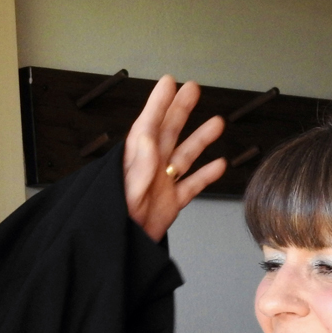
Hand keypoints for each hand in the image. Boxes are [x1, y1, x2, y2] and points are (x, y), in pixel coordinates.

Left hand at [123, 76, 225, 240]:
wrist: (118, 250)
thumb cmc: (112, 220)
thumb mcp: (124, 190)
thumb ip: (138, 164)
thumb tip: (146, 134)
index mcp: (134, 161)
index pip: (148, 124)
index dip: (159, 102)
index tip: (169, 82)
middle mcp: (149, 169)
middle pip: (168, 132)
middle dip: (180, 110)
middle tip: (193, 89)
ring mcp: (161, 184)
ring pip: (184, 156)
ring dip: (200, 139)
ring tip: (217, 122)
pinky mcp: (170, 203)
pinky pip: (191, 185)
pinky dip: (206, 175)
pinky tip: (219, 164)